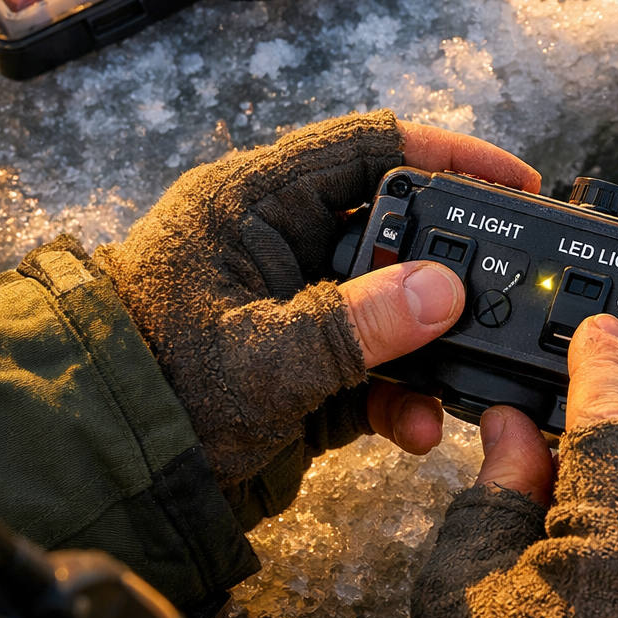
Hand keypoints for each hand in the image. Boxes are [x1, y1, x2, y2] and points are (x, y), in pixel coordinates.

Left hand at [93, 111, 539, 487]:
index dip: (448, 153)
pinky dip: (405, 395)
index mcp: (257, 204)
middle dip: (452, 271)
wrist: (103, 470)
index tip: (514, 179)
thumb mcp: (260, 356)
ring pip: (397, 306)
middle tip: (505, 292)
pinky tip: (416, 424)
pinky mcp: (313, 363)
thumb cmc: (148, 387)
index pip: (370, 148)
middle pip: (399, 230)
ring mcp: (302, 305)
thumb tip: (444, 291)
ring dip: (431, 348)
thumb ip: (356, 324)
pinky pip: (381, 365)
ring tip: (457, 381)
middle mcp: (286, 245)